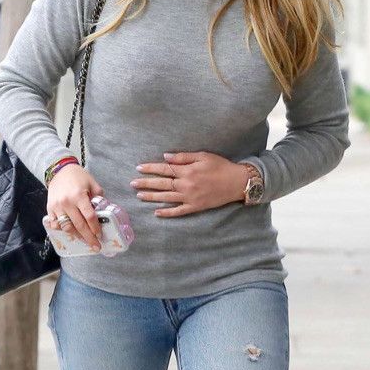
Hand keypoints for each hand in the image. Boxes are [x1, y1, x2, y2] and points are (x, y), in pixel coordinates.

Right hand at [47, 164, 105, 249]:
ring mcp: (57, 207)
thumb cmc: (79, 176)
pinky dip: (63, 230)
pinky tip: (71, 234)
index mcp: (79, 196)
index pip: (89, 216)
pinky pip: (56, 224)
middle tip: (95, 246)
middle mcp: (67, 203)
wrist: (60, 171)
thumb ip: (98, 197)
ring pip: (67, 227)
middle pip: (79, 225)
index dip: (95, 228)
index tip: (100, 235)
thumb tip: (105, 211)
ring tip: (85, 241)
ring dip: (77, 236)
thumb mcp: (92, 184)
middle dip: (88, 237)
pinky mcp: (50, 209)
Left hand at [130, 151, 247, 217]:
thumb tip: (165, 157)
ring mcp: (190, 198)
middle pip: (162, 184)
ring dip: (152, 197)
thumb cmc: (220, 166)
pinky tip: (157, 213)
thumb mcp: (202, 156)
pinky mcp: (195, 207)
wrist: (236, 182)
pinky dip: (167, 213)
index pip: (164, 169)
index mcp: (187, 171)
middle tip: (132, 183)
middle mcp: (186, 185)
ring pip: (166, 198)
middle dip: (146, 183)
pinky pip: (178, 211)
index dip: (150, 168)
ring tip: (139, 196)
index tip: (138, 168)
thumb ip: (183, 157)